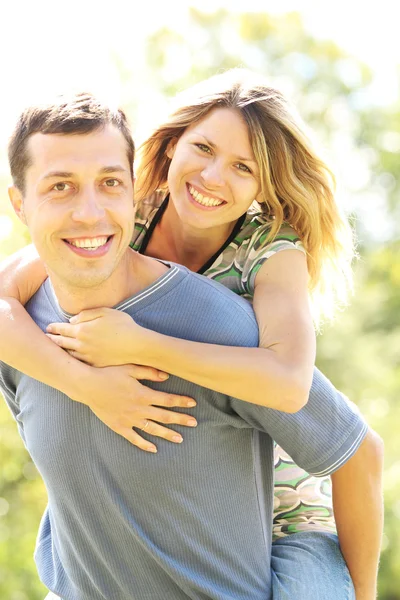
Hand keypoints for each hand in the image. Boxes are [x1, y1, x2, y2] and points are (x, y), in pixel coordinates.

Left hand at [46, 307, 149, 366]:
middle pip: (62, 342)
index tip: (48, 327)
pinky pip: (79, 362)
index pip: (63, 328)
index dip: (54, 327)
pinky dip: (72, 359)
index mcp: (83, 329)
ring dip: (60, 350)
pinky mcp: (94, 364)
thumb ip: (86, 314)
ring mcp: (87, 356)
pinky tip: (70, 358)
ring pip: (68, 353)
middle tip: (46, 338)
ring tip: (54, 348)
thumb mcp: (105, 312)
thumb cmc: (123, 326)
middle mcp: (81, 344)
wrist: (136, 346)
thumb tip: (72, 319)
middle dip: (53, 339)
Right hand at [79, 363, 196, 452]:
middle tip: (194, 422)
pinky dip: (144, 444)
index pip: (167, 399)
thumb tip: (167, 376)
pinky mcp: (119, 426)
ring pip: (152, 429)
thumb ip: (149, 372)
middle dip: (180, 419)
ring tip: (180, 439)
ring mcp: (129, 420)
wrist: (87, 386)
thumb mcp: (130, 368)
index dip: (181, 401)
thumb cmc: (109, 373)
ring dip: (167, 434)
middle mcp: (138, 409)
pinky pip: (134, 438)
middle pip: (164, 416)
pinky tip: (154, 449)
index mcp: (142, 394)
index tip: (193, 403)